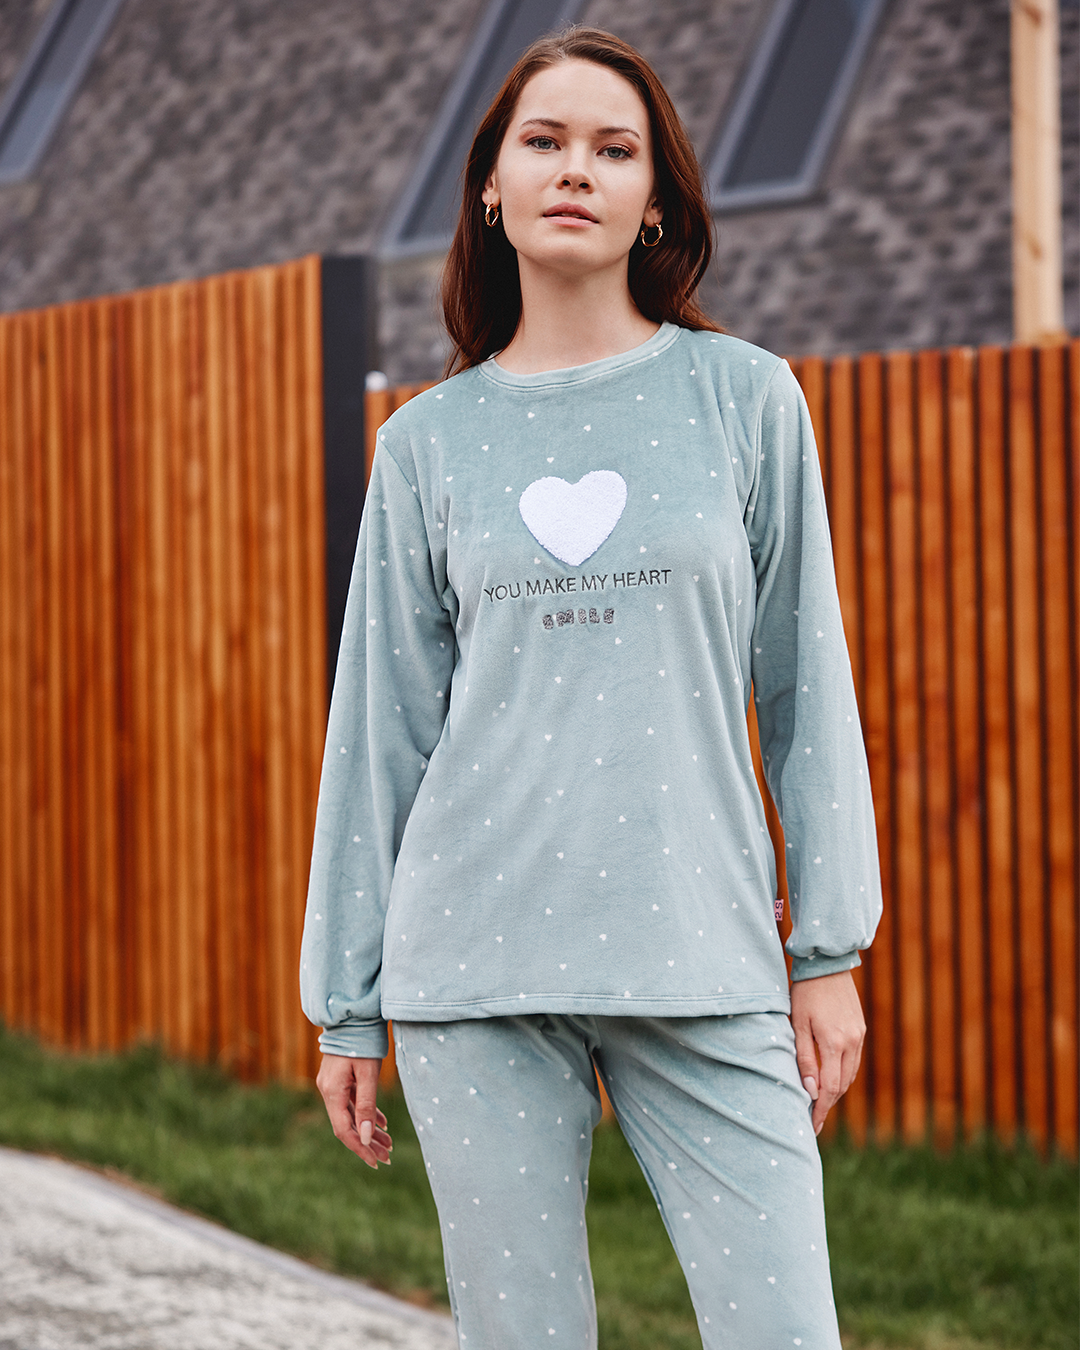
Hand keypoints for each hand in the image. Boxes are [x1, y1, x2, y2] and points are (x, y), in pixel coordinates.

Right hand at [316, 1054, 392, 1168]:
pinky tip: (382, 1124)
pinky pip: (351, 1103)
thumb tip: (366, 1137)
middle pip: (347, 1125)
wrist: (353, 1016)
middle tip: (387, 1157)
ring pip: (351, 1115)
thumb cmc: (362, 1043)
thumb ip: (367, 1105)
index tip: (376, 1162)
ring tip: (389, 1144)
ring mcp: (332, 1085)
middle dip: (367, 1143)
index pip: (345, 1130)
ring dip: (368, 1130)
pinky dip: (366, 1114)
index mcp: (332, 1092)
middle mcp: (328, 1091)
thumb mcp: (368, 1074)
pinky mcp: (339, 1079)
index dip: (360, 1148)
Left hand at [790, 969, 865, 1135]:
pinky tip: (831, 1078)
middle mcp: (852, 1042)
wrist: (827, 964)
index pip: (830, 1088)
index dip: (821, 1108)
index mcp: (834, 1042)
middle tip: (814, 1119)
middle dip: (828, 1104)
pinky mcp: (860, 1029)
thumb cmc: (805, 993)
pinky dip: (843, 1074)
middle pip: (842, 1085)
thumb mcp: (798, 1024)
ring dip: (836, 1090)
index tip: (811, 1124)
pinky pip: (854, 1060)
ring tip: (821, 1103)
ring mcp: (859, 1035)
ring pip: (850, 1074)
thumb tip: (811, 1090)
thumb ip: (805, 1057)